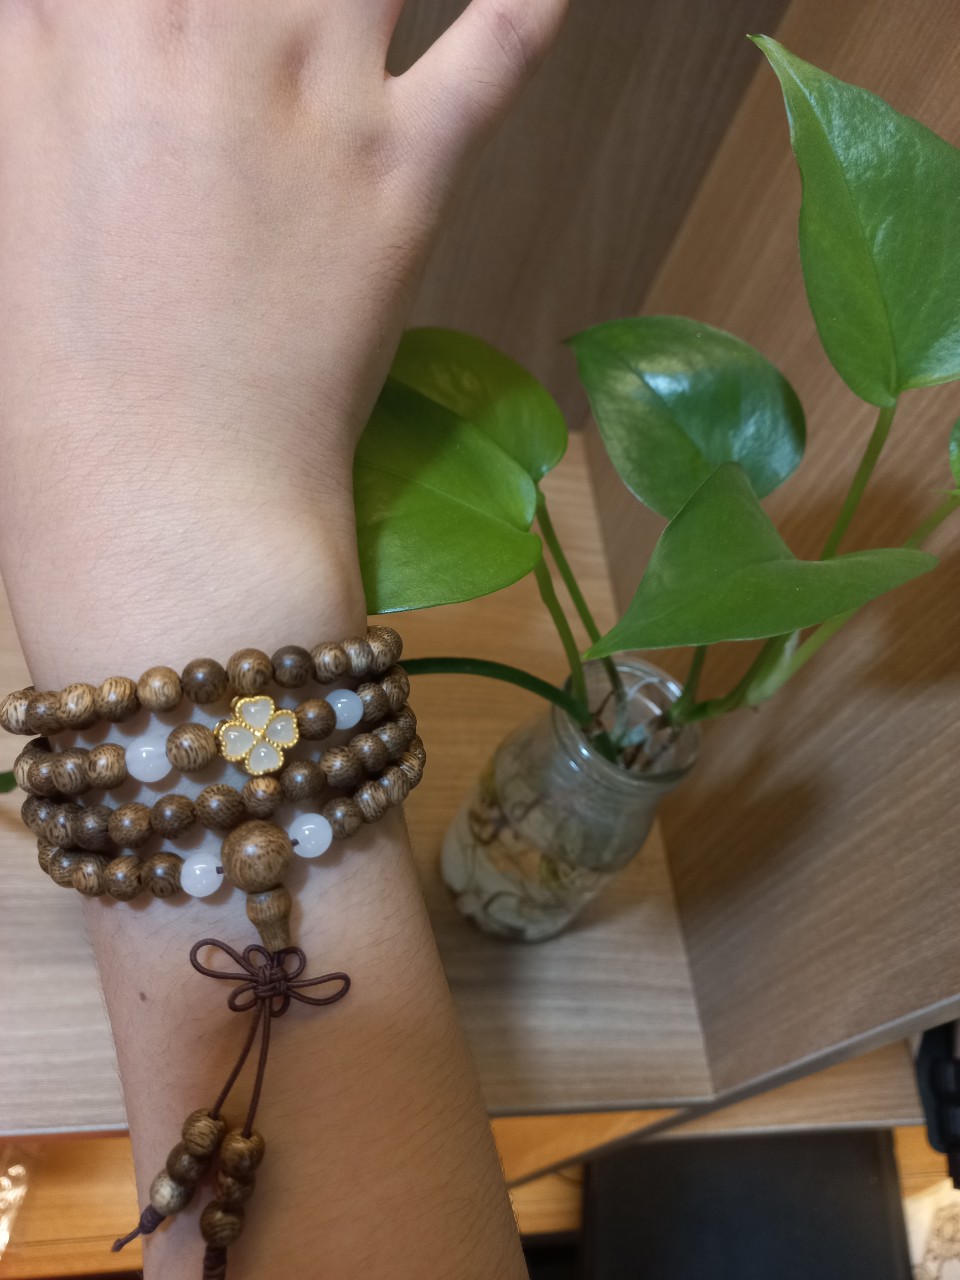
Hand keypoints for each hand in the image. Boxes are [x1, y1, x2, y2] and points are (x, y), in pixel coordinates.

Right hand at [0, 0, 566, 678]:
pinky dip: (528, 4)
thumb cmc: (59, 385)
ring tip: (363, 2)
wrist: (166, 495)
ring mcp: (311, 90)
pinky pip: (495, 49)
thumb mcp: (10, 186)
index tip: (190, 11)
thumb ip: (47, 77)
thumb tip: (66, 42)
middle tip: (272, 10)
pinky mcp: (406, 170)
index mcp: (67, 26)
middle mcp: (193, 18)